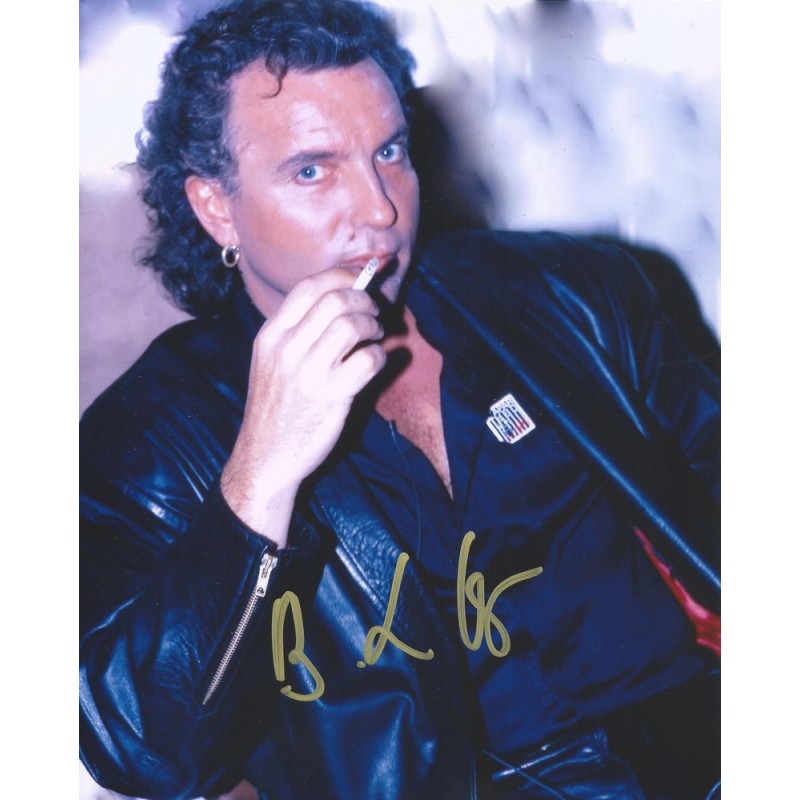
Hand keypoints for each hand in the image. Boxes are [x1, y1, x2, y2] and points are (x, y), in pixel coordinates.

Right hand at [221, 268, 385, 542]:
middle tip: (374, 311)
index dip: (342, 275)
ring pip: (353, 324)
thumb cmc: (275, 407)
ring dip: (374, 325)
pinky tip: (375, 362)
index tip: (361, 278)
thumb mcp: (271, 362)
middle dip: (365, 299)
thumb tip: (342, 297)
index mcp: (270, 335)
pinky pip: (368, 359)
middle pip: (336, 299)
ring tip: (375, 336)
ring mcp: (309, 372)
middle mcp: (287, 349)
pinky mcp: (332, 396)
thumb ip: (298, 331)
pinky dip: (380, 356)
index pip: (309, 286)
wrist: (265, 458)